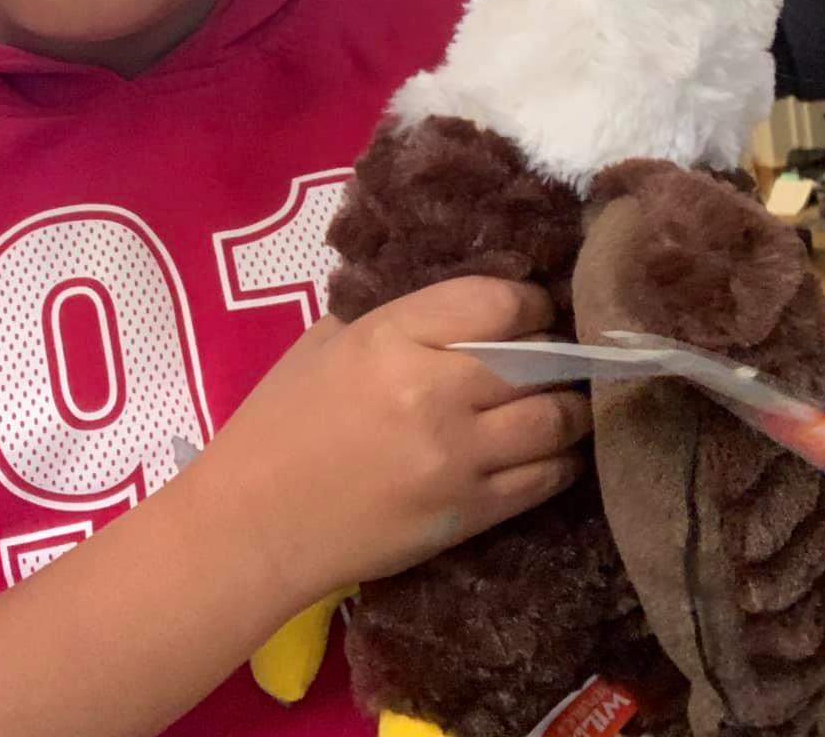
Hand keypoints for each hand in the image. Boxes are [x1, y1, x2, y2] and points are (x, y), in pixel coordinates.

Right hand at [190, 276, 590, 608]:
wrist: (254, 523)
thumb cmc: (278, 422)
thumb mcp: (324, 342)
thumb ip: (395, 316)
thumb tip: (462, 304)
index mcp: (392, 338)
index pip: (500, 302)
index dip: (529, 302)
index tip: (530, 310)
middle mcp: (436, 392)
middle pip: (540, 358)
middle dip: (554, 353)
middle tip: (550, 356)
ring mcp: (459, 457)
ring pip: (558, 419)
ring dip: (569, 406)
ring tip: (560, 401)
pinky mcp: (471, 513)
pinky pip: (547, 478)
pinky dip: (560, 459)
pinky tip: (551, 449)